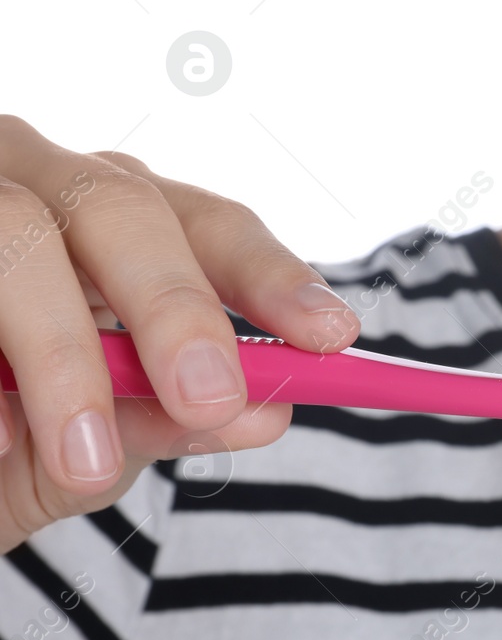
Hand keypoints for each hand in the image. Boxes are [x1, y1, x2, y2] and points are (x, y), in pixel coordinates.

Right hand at [0, 115, 360, 552]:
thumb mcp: (67, 447)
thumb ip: (153, 422)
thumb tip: (266, 412)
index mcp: (104, 220)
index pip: (208, 224)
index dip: (270, 275)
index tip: (333, 336)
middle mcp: (32, 179)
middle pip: (120, 208)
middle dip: (174, 307)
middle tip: (210, 401)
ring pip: (18, 232)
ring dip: (61, 349)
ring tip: (75, 459)